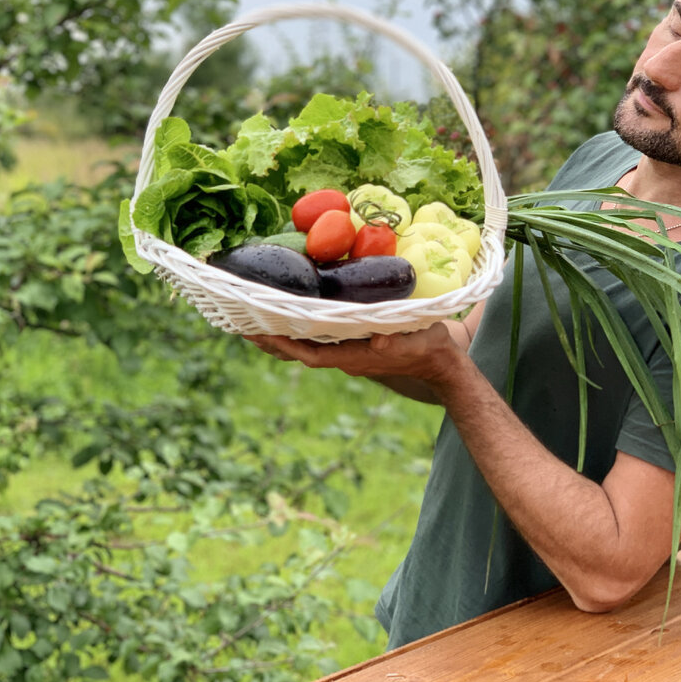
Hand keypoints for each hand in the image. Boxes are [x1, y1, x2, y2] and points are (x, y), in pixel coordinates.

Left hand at [244, 321, 461, 385]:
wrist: (438, 361)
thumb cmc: (426, 347)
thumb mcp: (411, 339)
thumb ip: (393, 341)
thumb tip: (377, 343)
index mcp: (352, 357)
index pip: (309, 354)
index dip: (284, 345)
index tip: (260, 333)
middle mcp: (343, 358)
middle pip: (298, 351)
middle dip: (271, 340)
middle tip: (241, 324)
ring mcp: (346, 353)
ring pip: (305, 346)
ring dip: (279, 336)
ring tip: (253, 322)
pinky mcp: (351, 346)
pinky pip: (317, 340)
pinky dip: (298, 331)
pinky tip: (288, 319)